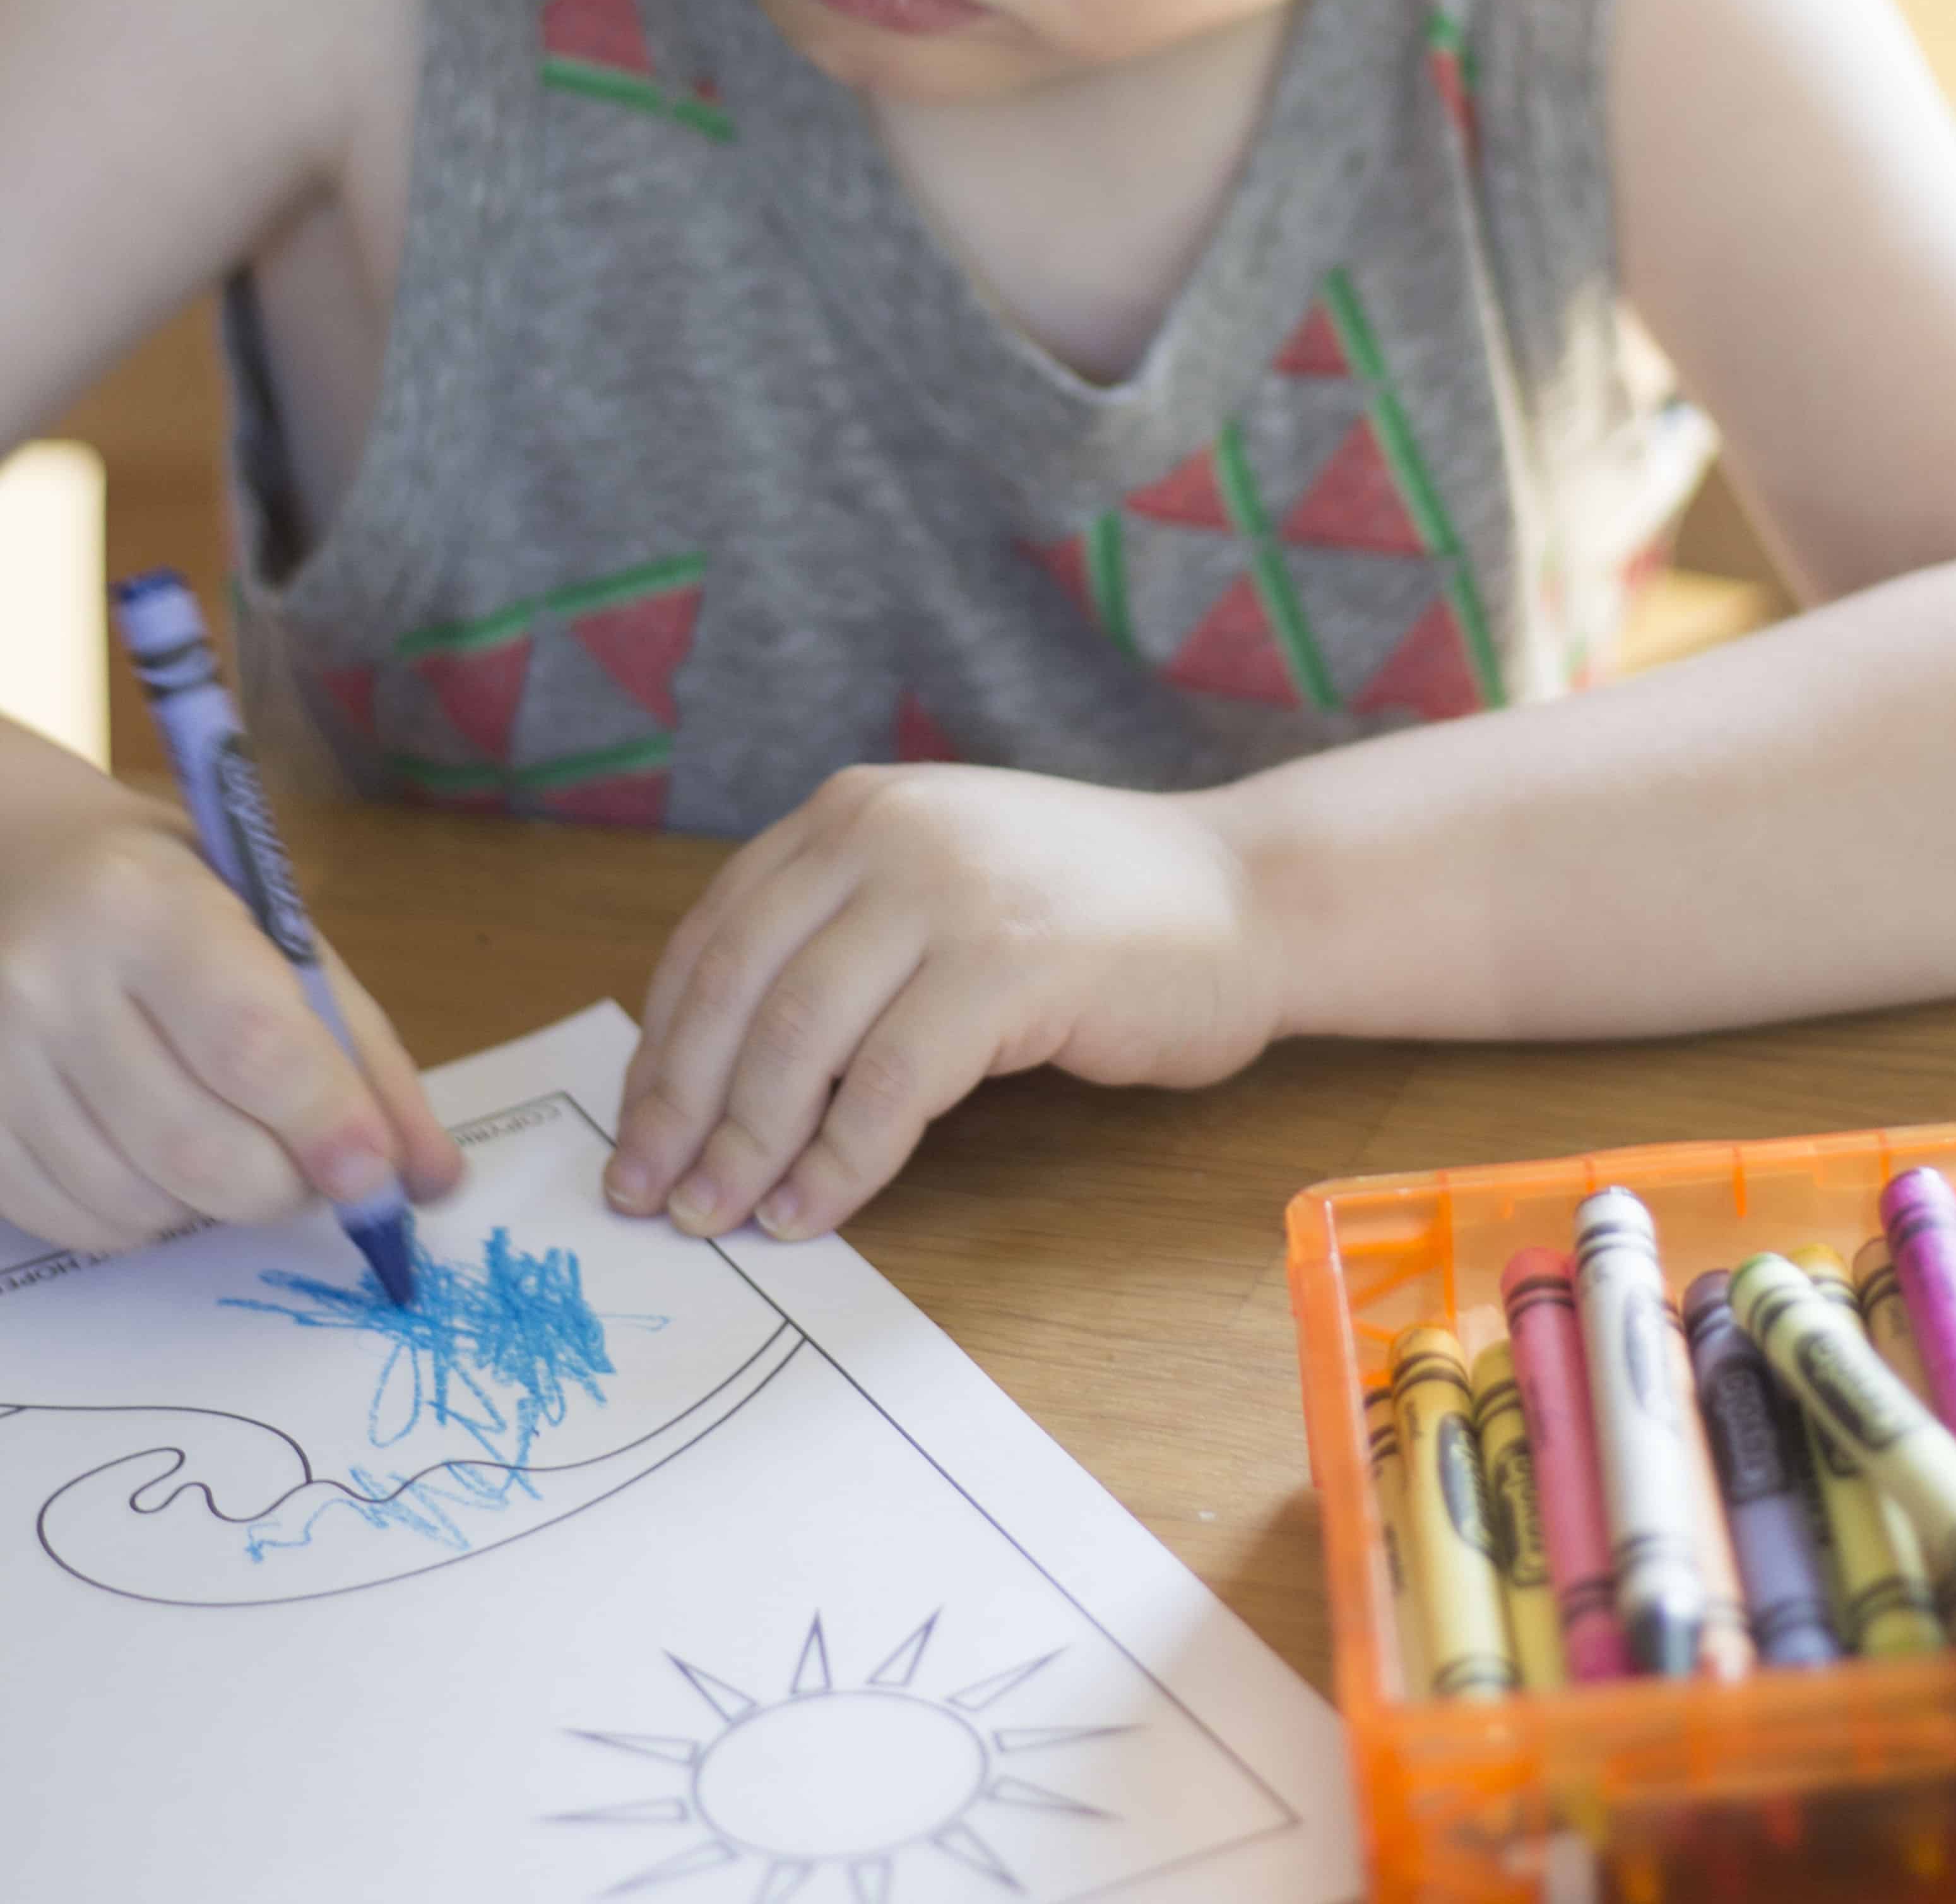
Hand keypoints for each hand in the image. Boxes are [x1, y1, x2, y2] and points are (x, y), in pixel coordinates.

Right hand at [0, 796, 463, 1254]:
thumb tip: (433, 1177)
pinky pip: (78, 1223)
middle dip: (285, 1185)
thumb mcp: (276, 923)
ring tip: (243, 1149)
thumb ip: (359, 1046)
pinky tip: (164, 1164)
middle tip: (321, 1172)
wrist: (13, 867)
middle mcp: (52, 981)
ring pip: (138, 1201)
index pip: (249, 1041)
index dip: (325, 1121)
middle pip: (194, 1145)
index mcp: (145, 905)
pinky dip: (148, 1220)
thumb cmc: (171, 892)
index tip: (378, 1174)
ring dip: (219, 1207)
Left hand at [605, 764, 1279, 1241]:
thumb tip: (715, 1070)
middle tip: (650, 1198)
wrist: (1246, 898)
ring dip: (748, 1144)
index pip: (717, 935)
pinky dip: (840, 1160)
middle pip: (740, 986)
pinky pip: (891, 1083)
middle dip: (681, 1106)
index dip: (662, 1045)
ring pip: (801, 1037)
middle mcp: (888, 833)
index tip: (633, 1134)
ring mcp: (950, 891)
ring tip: (721, 1219)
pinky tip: (815, 1207)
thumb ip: (841, 937)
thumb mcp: (939, 887)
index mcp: (854, 812)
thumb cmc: (1090, 915)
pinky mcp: (1010, 963)